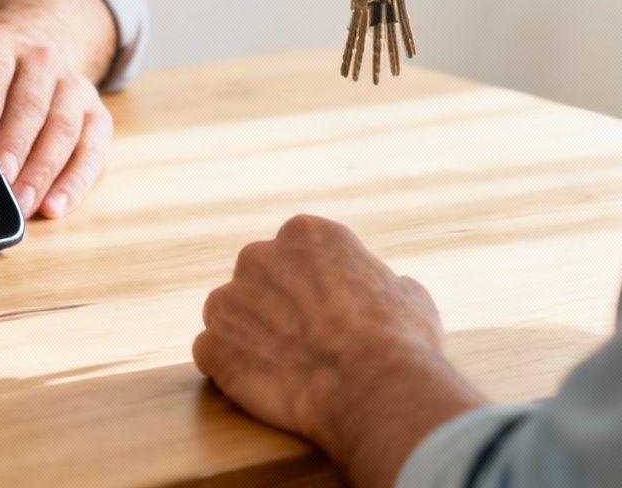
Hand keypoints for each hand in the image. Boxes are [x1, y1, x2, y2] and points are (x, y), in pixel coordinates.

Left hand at [0, 23, 111, 218]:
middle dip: (16, 144)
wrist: (34, 55)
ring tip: (22, 204)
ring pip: (64, 128)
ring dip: (43, 170)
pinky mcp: (96, 116)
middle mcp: (42, 61)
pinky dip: (74, 181)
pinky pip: (91, 150)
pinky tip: (54, 206)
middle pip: (32, 103)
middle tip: (0, 179)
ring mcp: (74, 88)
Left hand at [194, 215, 485, 483]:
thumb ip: (382, 283)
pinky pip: (212, 354)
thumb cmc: (399, 340)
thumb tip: (391, 288)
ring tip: (282, 368)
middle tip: (302, 342)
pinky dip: (229, 369)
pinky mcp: (212, 346)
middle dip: (272, 307)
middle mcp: (259, 255)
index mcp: (307, 234)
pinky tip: (261, 385)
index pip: (296, 253)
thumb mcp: (409, 294)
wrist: (371, 387)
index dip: (311, 286)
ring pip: (228, 315)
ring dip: (247, 337)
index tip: (326, 312)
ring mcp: (228, 300)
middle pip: (257, 279)